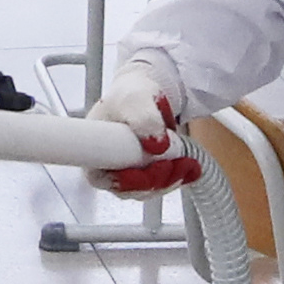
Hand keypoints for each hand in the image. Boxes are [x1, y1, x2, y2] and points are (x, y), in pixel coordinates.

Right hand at [83, 54, 198, 194]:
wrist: (146, 96)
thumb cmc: (130, 94)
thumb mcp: (135, 100)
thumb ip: (144, 119)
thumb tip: (157, 145)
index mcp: (92, 149)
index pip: (100, 178)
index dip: (122, 181)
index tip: (142, 172)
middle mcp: (108, 166)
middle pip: (128, 188)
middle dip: (154, 180)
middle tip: (172, 164)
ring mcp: (128, 173)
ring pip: (148, 189)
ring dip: (170, 179)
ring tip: (187, 163)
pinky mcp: (147, 174)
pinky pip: (161, 184)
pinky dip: (178, 177)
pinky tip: (191, 169)